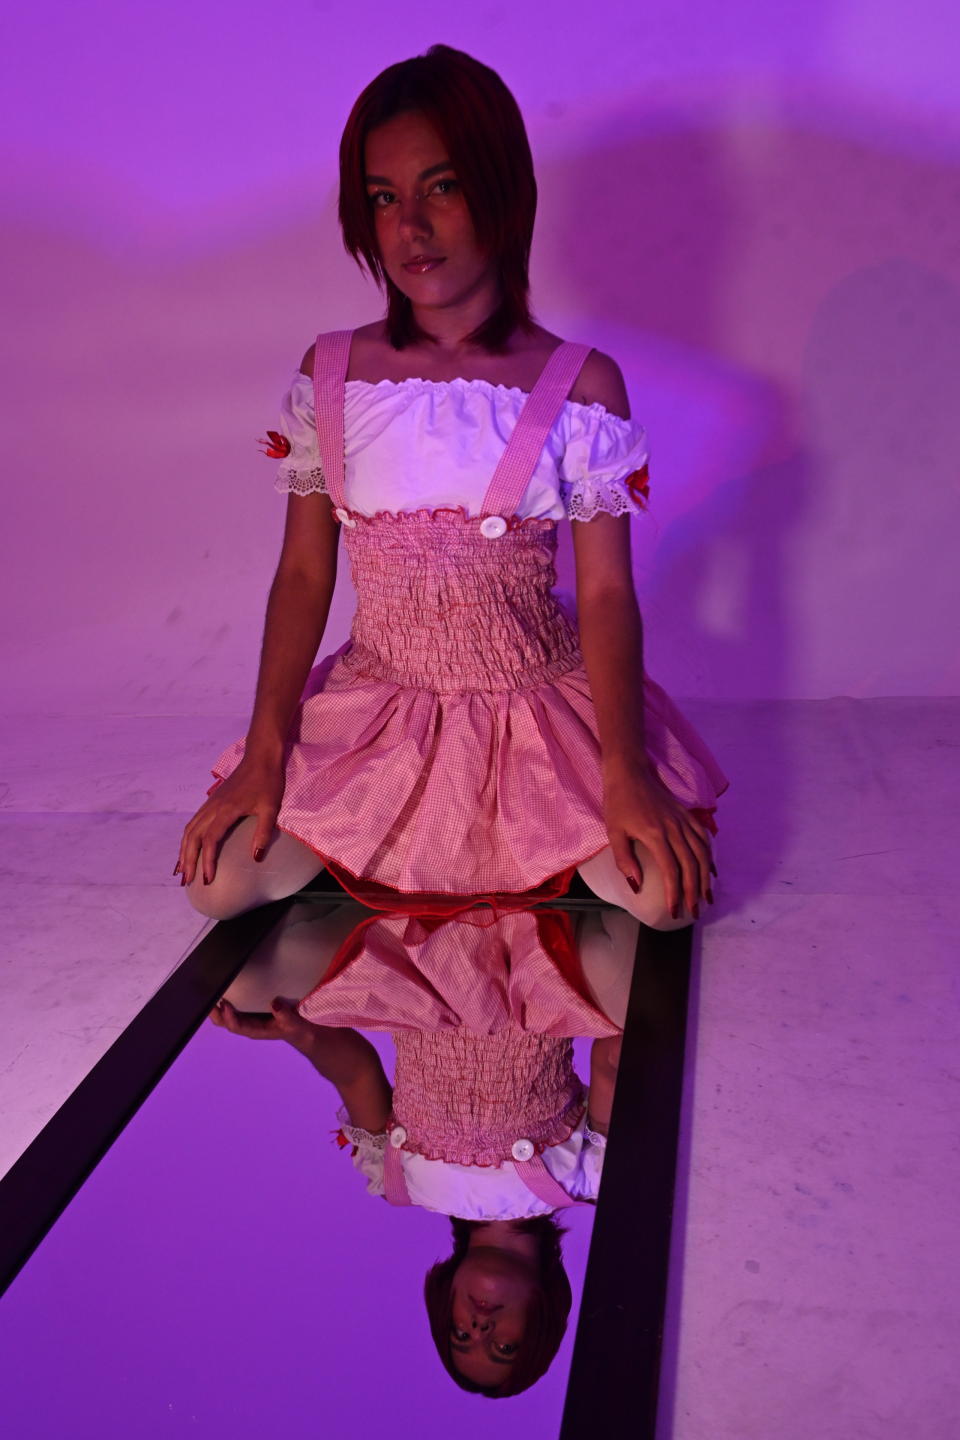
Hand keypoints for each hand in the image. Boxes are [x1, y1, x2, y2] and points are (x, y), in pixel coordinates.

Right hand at [175, 756, 285, 886]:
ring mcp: (209, 804)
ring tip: (180, 871)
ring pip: (189, 830)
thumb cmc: (268, 782)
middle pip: (192, 837)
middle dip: (187, 860)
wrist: (260, 757)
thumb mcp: (271, 808)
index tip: (207, 880)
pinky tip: (187, 849)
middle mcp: (213, 808)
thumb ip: (264, 833)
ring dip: (183, 851)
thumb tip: (255, 858)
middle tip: (187, 881)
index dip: (206, 861)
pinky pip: (193, 823)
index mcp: (226, 810)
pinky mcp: (211, 802)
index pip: (210, 840)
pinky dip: (187, 839)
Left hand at [209, 995, 319, 1054]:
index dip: (229, 1017)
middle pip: (225, 1023)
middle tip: (209, 998)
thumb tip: (274, 1003)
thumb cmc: (295, 1028)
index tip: (225, 1004)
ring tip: (210, 993)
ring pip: (225, 1018)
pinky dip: (224, 1004)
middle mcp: (248, 1027)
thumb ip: (284, 1014)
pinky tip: (221, 992)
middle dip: (215, 1014)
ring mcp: (247, 1021)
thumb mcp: (293, 1023)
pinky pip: (232, 1011)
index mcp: (256, 1031)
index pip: (237, 1026)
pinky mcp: (249, 1014)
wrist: (299, 1032)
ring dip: (216, 1009)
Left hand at [603, 763, 714, 919]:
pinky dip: (710, 856)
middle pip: (691, 866)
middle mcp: (674, 829)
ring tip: (706, 898)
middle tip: (693, 913)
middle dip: (693, 892)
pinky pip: (704, 838)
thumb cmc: (618, 804)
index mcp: (655, 835)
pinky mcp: (687, 815)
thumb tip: (638, 886)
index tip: (674, 911)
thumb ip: (625, 860)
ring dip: (706, 878)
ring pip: (702, 853)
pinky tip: (711, 871)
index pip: (671, 871)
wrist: (630, 774)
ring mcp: (683, 821)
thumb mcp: (614, 833)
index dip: (674, 894)